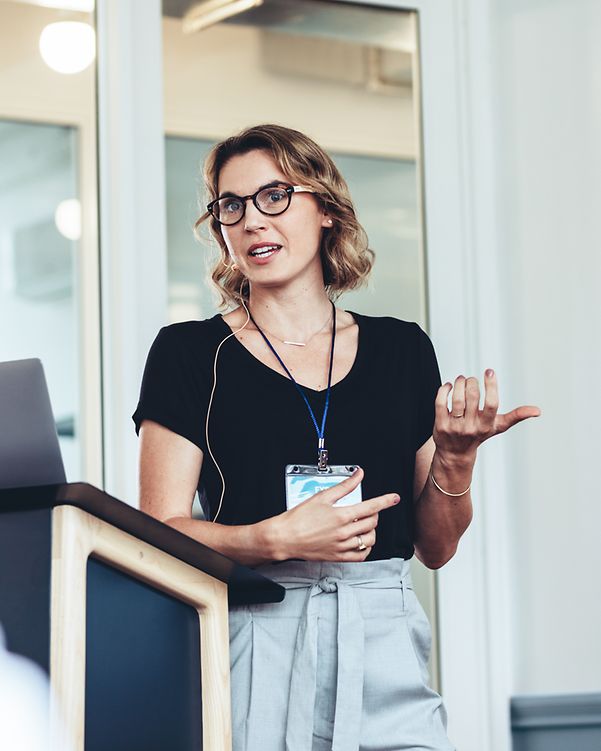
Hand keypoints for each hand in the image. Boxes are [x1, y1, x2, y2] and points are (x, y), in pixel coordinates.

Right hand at [271, 468, 399, 561]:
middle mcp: (344, 532)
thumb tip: (358, 475)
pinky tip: (361, 541)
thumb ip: (344, 486)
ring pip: (369, 539)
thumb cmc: (299, 518)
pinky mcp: (338, 557)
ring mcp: (342, 546)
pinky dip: (366, 548)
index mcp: (341, 516)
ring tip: (364, 525)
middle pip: (371, 522)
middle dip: (374, 514)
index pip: (371, 507)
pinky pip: (361, 555)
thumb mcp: (322, 496)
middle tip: (368, 510)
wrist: (285, 537)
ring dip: (371, 531)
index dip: (385, 501)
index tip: (394, 498)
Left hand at [434, 369, 540, 459]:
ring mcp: (455, 426)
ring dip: (459, 383)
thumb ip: (516, 416)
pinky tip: (449, 386)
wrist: (455, 453)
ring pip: (457, 398)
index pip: (492, 404)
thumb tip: (538, 411)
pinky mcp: (440, 425)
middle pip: (472, 397)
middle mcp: (471, 427)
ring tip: (461, 379)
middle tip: (472, 379)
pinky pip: (440, 402)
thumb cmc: (479, 434)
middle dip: (472, 382)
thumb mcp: (498, 426)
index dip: (491, 385)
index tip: (489, 371)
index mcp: (487, 425)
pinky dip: (444, 390)